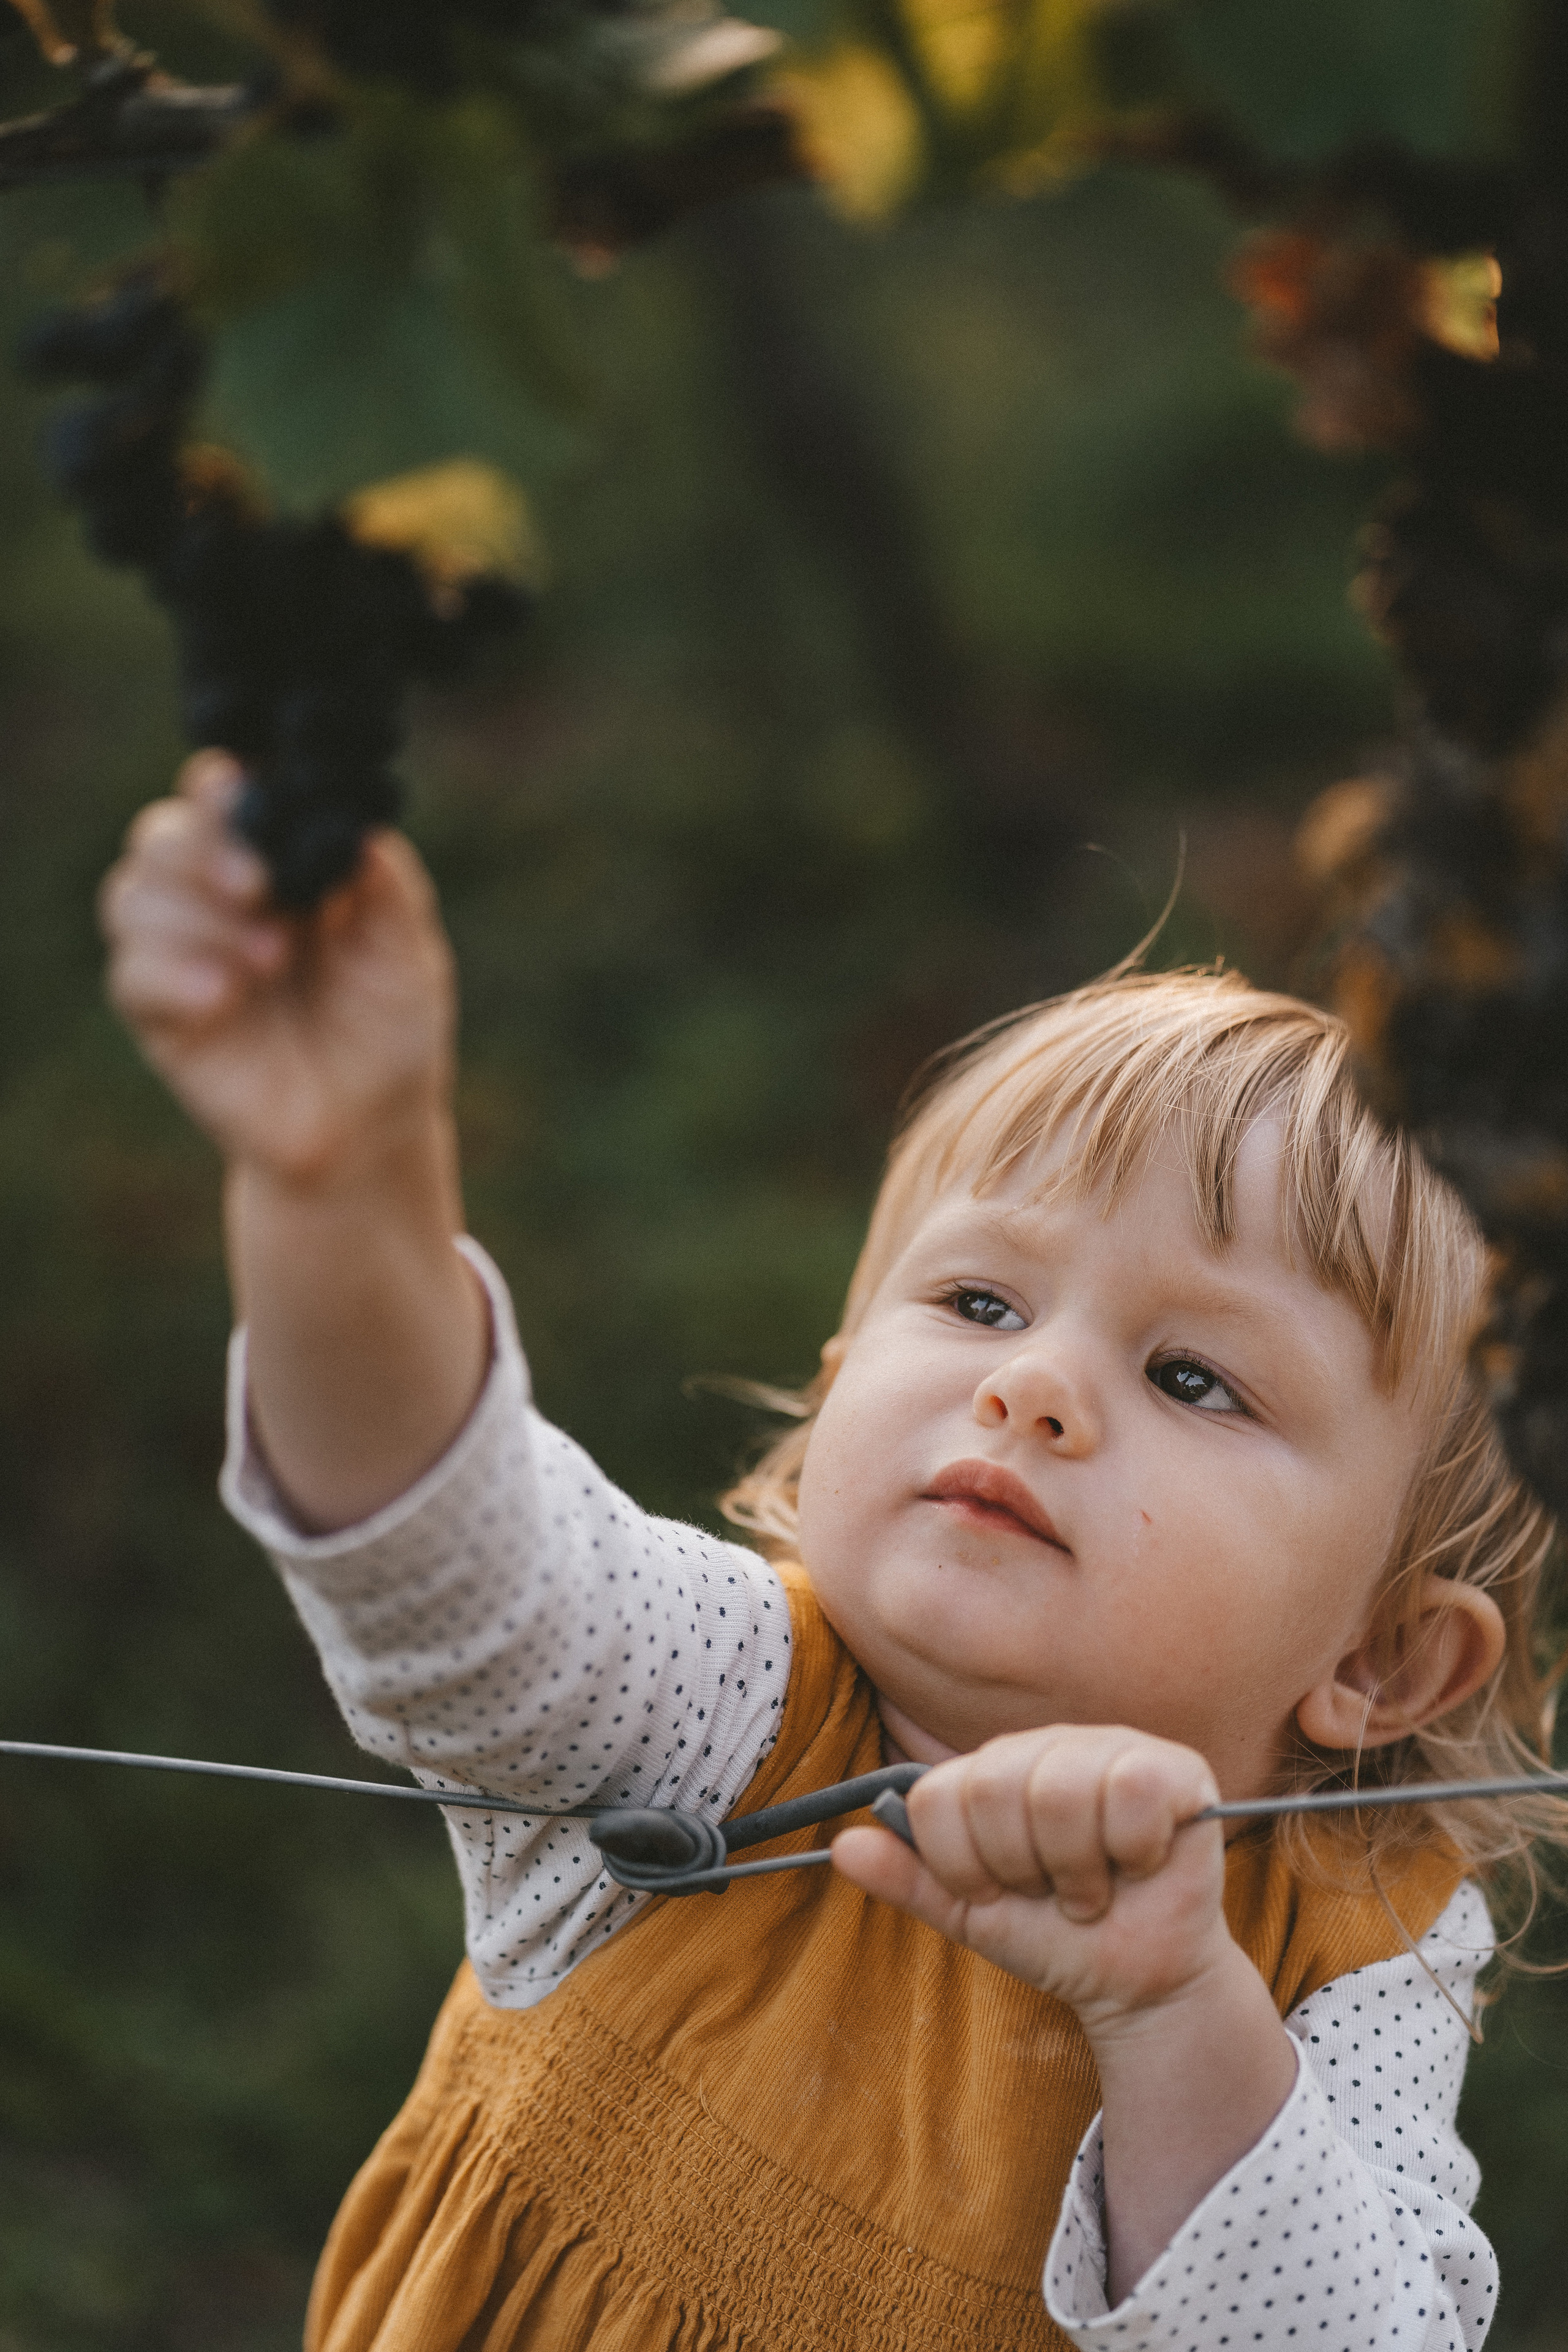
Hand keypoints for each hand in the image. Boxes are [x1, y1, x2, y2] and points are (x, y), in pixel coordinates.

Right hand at [99, 752, 455, 1186]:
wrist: (367, 1132)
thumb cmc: (390, 1033)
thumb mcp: (409, 957)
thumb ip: (387, 887)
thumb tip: (360, 824)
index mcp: (278, 865)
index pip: (225, 798)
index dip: (223, 788)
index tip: (245, 794)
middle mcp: (219, 899)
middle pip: (163, 834)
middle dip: (203, 849)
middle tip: (258, 888)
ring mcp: (184, 955)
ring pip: (132, 895)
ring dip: (196, 917)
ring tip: (268, 960)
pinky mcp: (161, 1016)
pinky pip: (132, 974)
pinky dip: (171, 973)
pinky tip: (222, 996)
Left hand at [836, 1726, 1297, 2298]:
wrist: (1136, 1983)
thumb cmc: (1054, 1937)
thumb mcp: (970, 1912)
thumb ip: (909, 1878)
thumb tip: (840, 1847)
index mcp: (993, 1767)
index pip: (938, 1795)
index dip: (962, 1863)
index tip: (996, 1891)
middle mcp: (1048, 1744)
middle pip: (993, 1790)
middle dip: (1019, 1868)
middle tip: (1051, 1892)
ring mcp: (1112, 1747)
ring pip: (1059, 1791)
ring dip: (1076, 1869)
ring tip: (1094, 1887)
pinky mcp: (1174, 1768)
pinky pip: (1131, 1791)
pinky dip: (1133, 1849)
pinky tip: (1141, 1864)